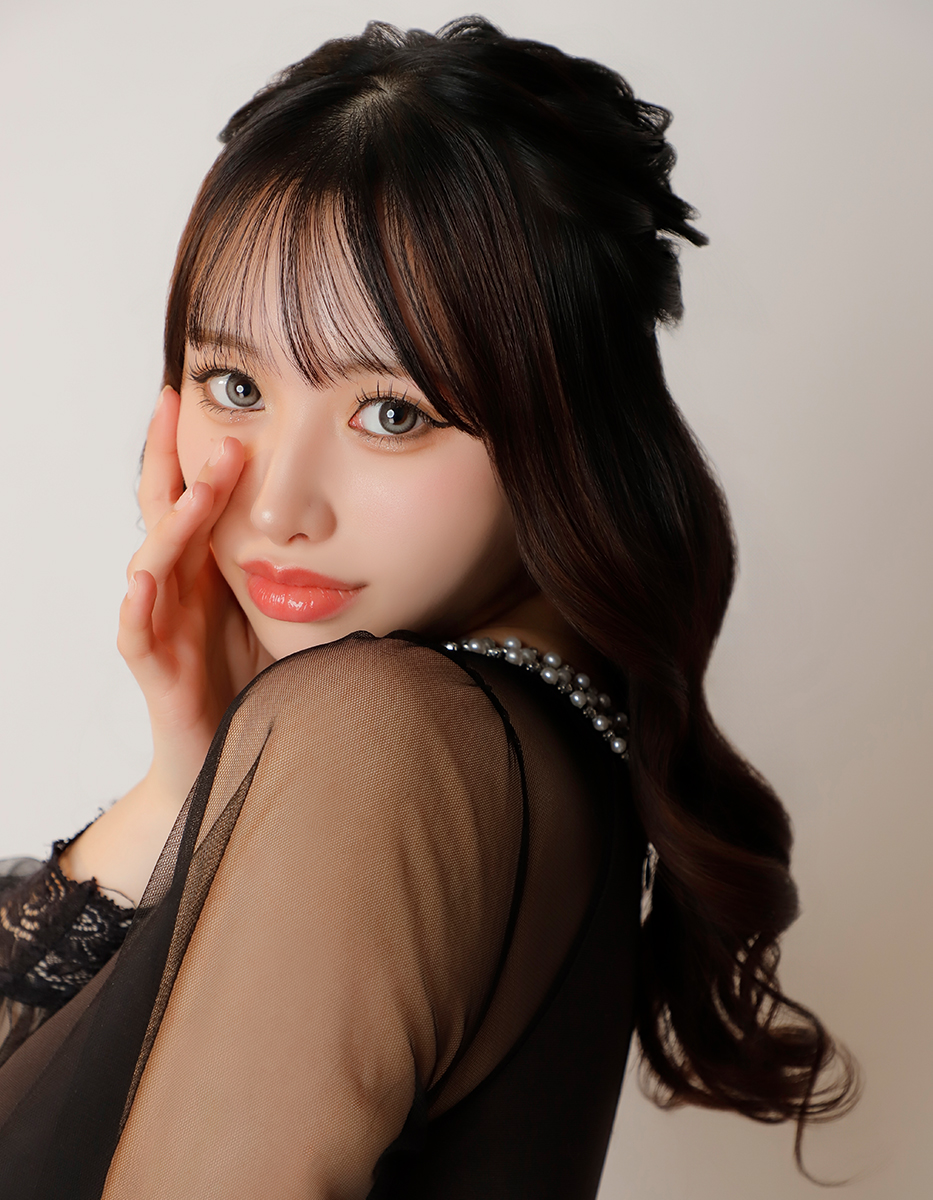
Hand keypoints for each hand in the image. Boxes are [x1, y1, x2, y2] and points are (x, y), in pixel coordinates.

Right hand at [117, 386, 269, 812]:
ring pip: (153, 564)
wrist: (223, 758)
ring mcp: (164, 629)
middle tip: (211, 425)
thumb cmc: (254, 684)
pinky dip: (138, 608)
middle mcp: (180, 592)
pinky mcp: (158, 673)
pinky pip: (138, 636)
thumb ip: (299, 573)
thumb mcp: (280, 616)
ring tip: (195, 493)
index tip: (198, 397)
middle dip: (186, 470)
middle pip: (170, 517)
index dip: (193, 453)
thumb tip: (352, 529)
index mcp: (208, 573)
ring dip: (173, 526)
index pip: (194, 500)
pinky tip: (143, 583)